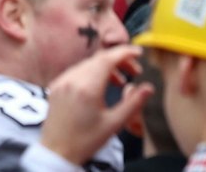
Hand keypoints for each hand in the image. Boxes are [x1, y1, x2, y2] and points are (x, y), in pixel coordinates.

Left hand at [39, 46, 150, 165]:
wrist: (56, 152)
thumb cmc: (85, 141)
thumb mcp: (114, 124)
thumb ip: (133, 104)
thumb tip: (149, 88)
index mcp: (87, 88)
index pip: (108, 58)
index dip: (125, 52)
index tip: (139, 53)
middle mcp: (72, 79)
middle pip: (99, 58)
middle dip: (119, 60)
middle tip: (135, 71)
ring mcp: (62, 81)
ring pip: (88, 63)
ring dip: (106, 66)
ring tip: (120, 82)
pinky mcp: (56, 86)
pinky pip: (77, 70)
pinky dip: (92, 71)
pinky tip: (100, 85)